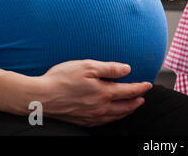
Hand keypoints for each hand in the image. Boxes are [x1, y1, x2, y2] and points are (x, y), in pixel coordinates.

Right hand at [35, 60, 151, 126]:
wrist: (39, 97)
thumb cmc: (61, 79)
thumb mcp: (87, 66)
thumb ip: (109, 68)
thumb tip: (127, 69)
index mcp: (104, 93)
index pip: (129, 91)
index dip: (141, 87)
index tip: (148, 84)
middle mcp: (100, 107)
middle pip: (126, 107)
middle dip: (137, 101)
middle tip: (143, 97)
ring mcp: (92, 116)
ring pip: (116, 116)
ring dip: (127, 111)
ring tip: (132, 106)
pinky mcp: (83, 121)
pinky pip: (105, 122)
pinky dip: (114, 118)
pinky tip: (112, 115)